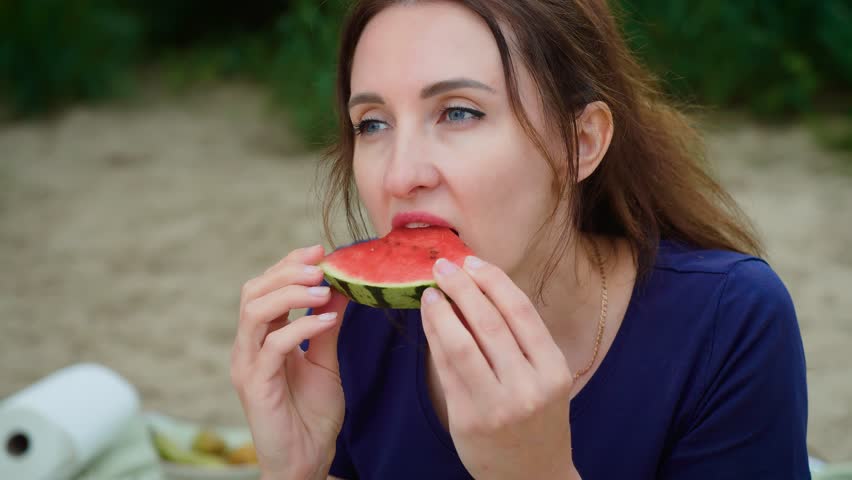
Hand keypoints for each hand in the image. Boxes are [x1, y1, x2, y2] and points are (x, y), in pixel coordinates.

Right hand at [231, 245, 349, 479]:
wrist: (306, 460)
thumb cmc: (311, 413)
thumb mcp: (324, 359)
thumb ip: (326, 325)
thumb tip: (339, 286)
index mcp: (260, 338)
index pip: (264, 287)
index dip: (288, 264)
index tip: (320, 250)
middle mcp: (247, 347)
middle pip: (253, 292)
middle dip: (287, 271)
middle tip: (320, 264)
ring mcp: (247, 365)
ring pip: (255, 311)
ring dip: (290, 292)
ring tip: (323, 287)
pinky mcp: (256, 385)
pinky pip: (273, 346)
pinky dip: (301, 326)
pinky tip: (327, 319)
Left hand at [420, 256, 579, 479]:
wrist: (532, 477)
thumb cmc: (537, 420)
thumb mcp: (545, 379)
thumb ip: (520, 341)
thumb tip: (477, 290)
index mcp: (554, 370)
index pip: (521, 312)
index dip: (494, 281)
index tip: (473, 261)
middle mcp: (529, 386)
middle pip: (489, 322)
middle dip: (463, 287)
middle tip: (444, 266)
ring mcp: (497, 405)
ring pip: (462, 345)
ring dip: (442, 311)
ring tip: (430, 292)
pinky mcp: (468, 419)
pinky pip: (446, 370)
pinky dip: (435, 340)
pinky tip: (428, 322)